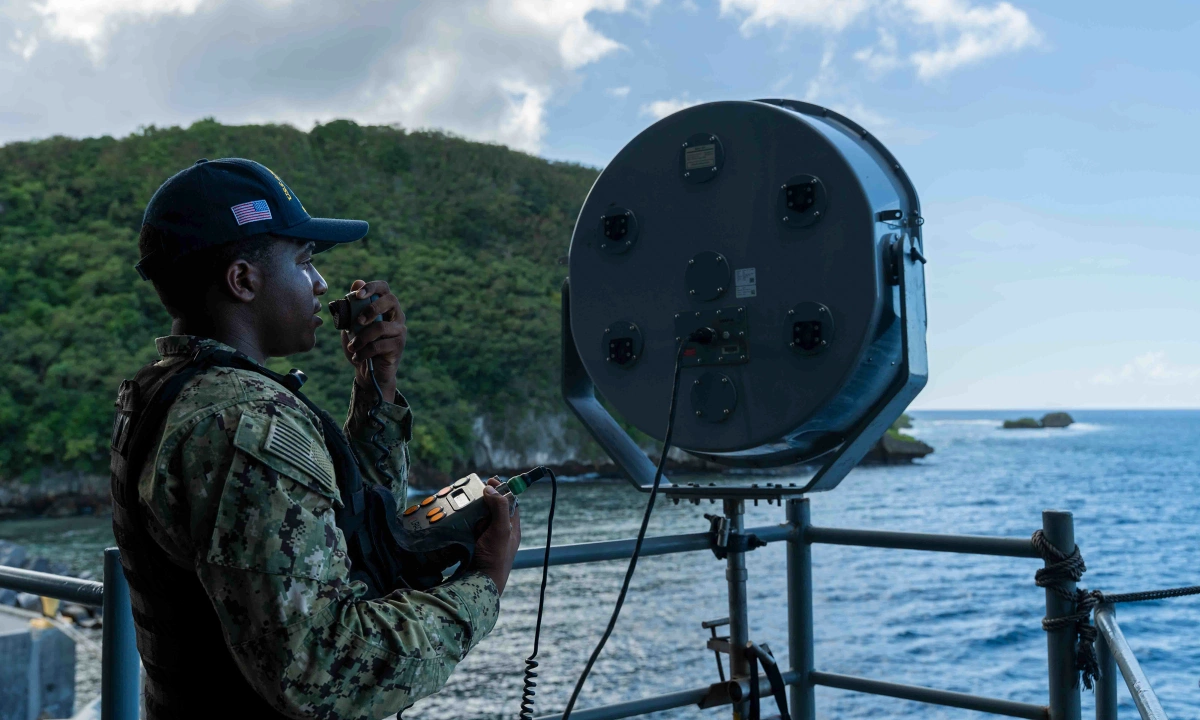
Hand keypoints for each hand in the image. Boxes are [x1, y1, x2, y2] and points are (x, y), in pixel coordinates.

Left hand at [340, 279, 406, 402]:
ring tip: (352, 347)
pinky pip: (379, 345)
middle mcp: (396, 315)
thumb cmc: (361, 345)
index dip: (372, 287)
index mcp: (384, 306)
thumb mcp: (352, 325)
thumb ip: (353, 306)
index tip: (357, 295)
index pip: (384, 288)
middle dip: (372, 308)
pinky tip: (357, 357)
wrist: (369, 372)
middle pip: (391, 300)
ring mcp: (399, 331)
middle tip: (357, 321)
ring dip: (362, 338)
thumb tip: (357, 282)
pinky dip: (364, 351)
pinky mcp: (398, 346)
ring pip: (381, 327)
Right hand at [470, 477, 520, 594]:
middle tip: (472, 491)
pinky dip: (463, 521)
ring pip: (479, 517)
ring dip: (471, 510)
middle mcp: (500, 532)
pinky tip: (456, 517)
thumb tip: (491, 488)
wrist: (480, 583)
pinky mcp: (473, 544)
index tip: (490, 480)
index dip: (502, 490)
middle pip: (492, 508)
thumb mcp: (502, 530)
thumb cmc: (495, 557)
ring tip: (462, 503)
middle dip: (483, 499)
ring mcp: (486, 538)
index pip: (510, 502)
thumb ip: (500, 508)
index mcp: (512, 527)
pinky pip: (468, 527)